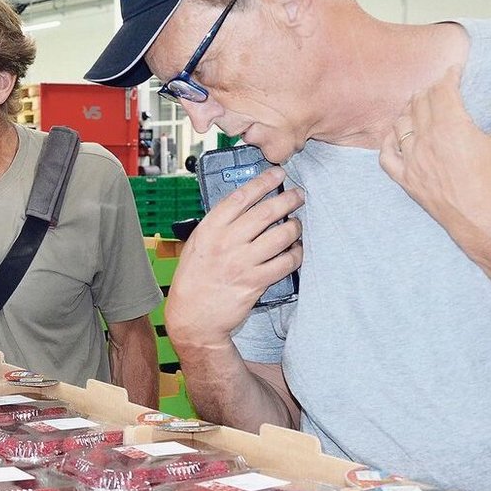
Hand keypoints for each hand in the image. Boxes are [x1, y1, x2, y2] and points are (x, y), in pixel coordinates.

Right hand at [165, 167, 302, 347]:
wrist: (192, 317)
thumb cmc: (193, 279)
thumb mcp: (197, 245)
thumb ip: (218, 226)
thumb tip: (245, 205)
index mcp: (209, 230)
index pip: (240, 197)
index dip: (262, 182)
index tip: (277, 173)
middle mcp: (226, 243)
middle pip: (266, 213)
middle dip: (288, 199)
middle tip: (298, 194)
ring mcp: (242, 263)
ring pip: (281, 236)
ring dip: (295, 227)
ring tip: (298, 224)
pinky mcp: (255, 282)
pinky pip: (285, 263)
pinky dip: (296, 254)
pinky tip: (297, 250)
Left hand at [380, 67, 490, 254]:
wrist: (488, 223)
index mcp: (451, 126)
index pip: (442, 91)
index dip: (447, 77)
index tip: (454, 71)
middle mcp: (426, 141)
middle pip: (419, 104)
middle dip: (429, 90)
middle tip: (439, 87)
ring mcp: (412, 162)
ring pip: (400, 126)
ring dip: (409, 111)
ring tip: (418, 106)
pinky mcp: (407, 181)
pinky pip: (386, 157)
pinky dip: (388, 142)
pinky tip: (394, 136)